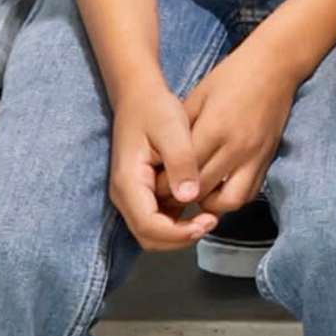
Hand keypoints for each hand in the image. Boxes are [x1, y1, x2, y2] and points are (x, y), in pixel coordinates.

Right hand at [109, 82, 220, 248]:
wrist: (139, 97)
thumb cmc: (154, 110)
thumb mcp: (172, 129)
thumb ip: (180, 163)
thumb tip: (189, 197)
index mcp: (129, 182)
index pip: (148, 225)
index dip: (177, 234)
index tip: (206, 222)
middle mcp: (125, 195)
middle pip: (149, 237)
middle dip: (180, 238)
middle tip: (210, 222)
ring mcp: (132, 197)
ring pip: (153, 233)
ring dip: (180, 233)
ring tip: (208, 217)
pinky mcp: (142, 194)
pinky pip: (158, 221)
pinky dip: (177, 224)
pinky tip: (198, 207)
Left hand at [176, 30, 297, 220]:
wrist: (275, 66)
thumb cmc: (231, 77)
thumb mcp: (198, 96)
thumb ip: (182, 131)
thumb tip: (162, 160)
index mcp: (214, 128)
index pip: (184, 171)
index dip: (164, 185)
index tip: (152, 187)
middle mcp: (236, 148)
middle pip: (202, 190)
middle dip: (180, 199)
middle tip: (167, 197)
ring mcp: (255, 157)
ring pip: (229, 202)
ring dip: (209, 204)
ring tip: (194, 196)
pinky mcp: (267, 161)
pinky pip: (248, 195)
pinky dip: (230, 199)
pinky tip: (217, 191)